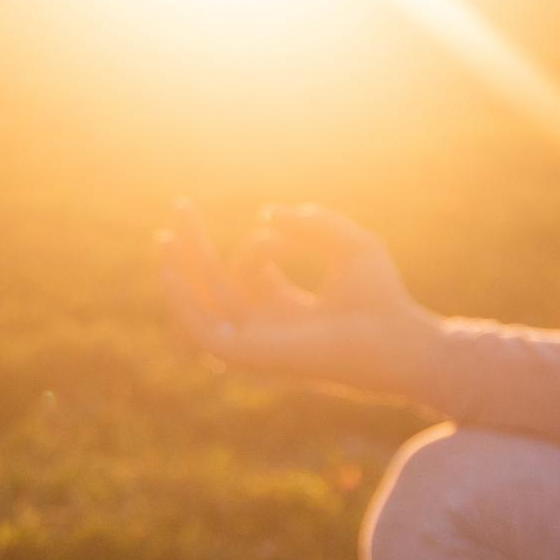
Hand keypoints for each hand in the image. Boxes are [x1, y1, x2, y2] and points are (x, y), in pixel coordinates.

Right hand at [157, 199, 435, 395]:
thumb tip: (269, 213)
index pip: (251, 275)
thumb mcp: (350, 244)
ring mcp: (257, 342)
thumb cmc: (383, 297)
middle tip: (180, 204)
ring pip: (205, 304)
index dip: (258, 245)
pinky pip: (203, 331)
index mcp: (290, 308)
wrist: (394, 337)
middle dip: (196, 246)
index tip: (281, 226)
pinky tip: (170, 271)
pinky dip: (183, 302)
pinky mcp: (249, 355)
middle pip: (218, 284)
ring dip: (181, 269)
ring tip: (165, 234)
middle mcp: (268, 327)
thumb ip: (312, 223)